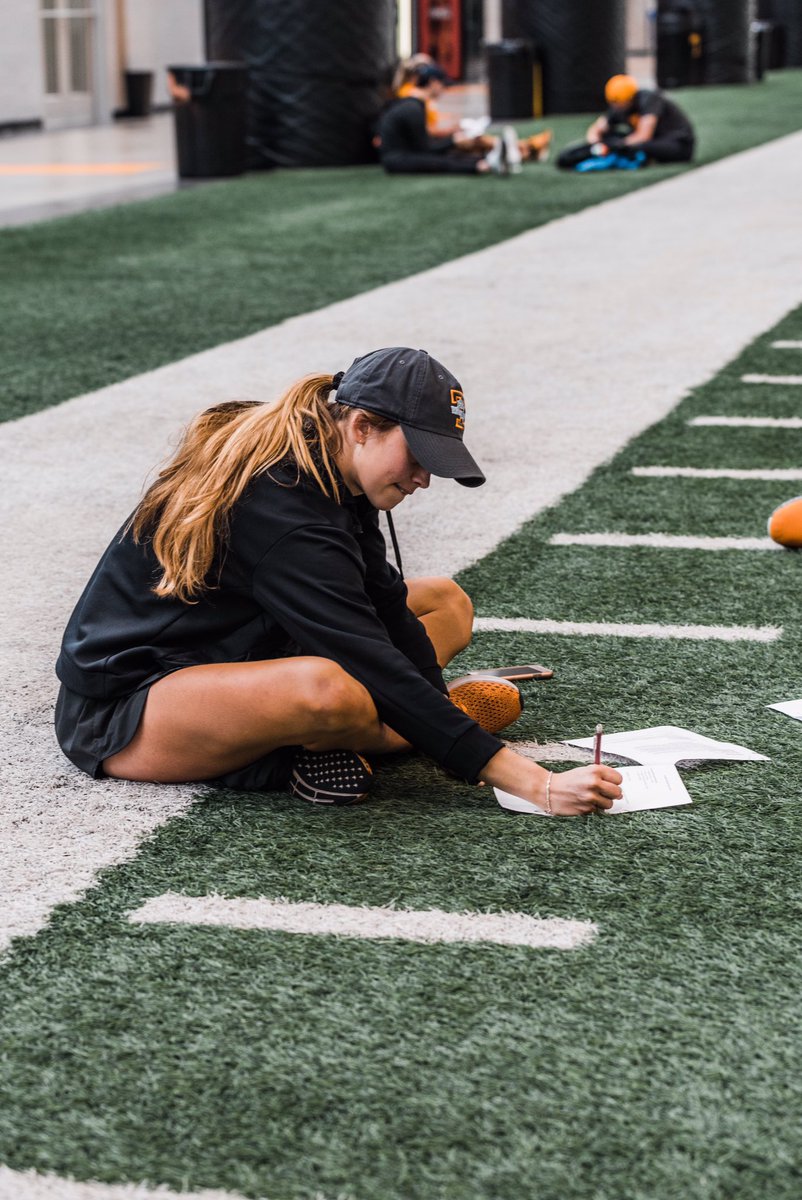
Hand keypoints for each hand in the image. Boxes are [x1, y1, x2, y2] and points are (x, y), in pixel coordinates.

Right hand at [479, 747, 621, 816]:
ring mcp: (590, 797)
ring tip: (592, 798)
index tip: (610, 783)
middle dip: (612, 794)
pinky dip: (592, 808)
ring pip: (609, 804)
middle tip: (604, 792)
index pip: (618, 778)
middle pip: (617, 792)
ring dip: (603, 803)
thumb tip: (617, 788)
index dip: (614, 782)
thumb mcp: (584, 771)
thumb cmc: (566, 780)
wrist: (548, 790)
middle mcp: (594, 783)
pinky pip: (597, 810)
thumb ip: (601, 777)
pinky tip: (583, 802)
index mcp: (595, 771)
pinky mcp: (586, 809)